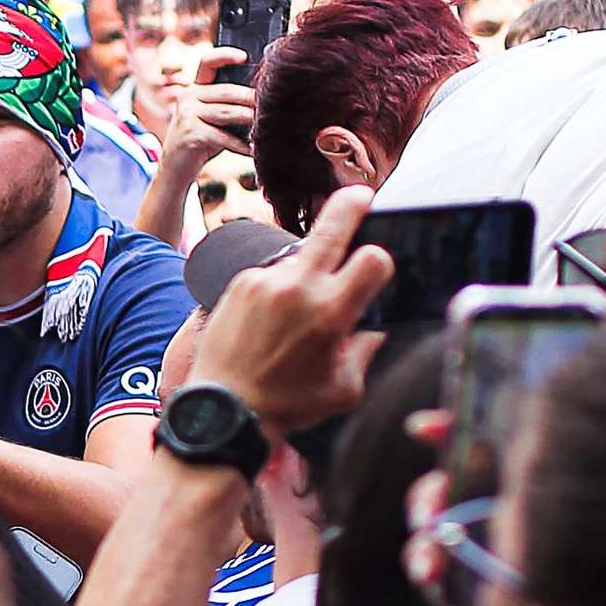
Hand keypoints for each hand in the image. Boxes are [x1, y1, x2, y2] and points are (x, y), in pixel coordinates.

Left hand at [209, 182, 390, 429]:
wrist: (225, 410)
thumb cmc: (289, 405)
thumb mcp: (345, 389)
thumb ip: (366, 351)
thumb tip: (374, 326)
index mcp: (332, 313)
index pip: (374, 259)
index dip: (381, 259)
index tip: (376, 265)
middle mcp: (298, 288)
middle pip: (333, 224)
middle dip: (353, 203)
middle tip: (361, 195)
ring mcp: (265, 281)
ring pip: (299, 259)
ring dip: (305, 275)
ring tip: (291, 318)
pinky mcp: (239, 283)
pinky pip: (270, 275)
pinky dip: (276, 290)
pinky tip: (267, 322)